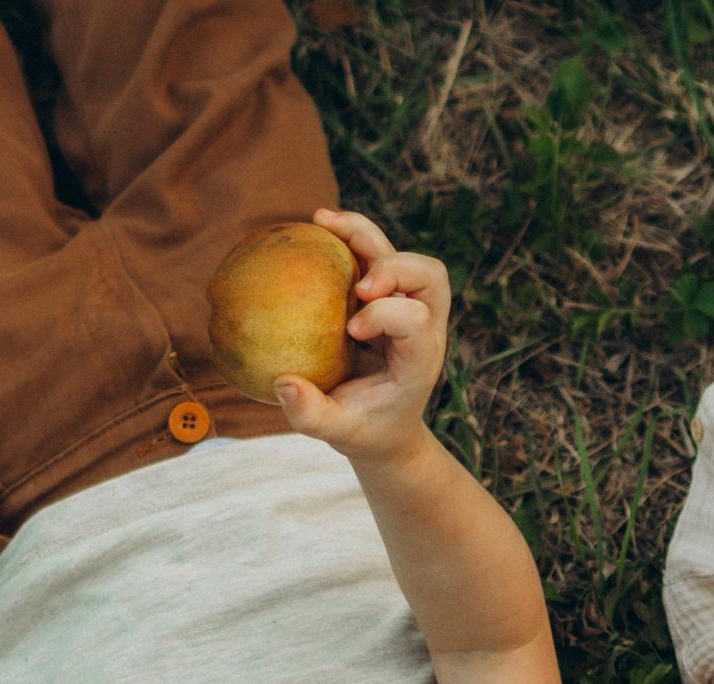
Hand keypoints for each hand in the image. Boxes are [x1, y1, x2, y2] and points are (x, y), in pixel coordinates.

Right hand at [273, 209, 446, 465]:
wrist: (386, 428)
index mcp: (421, 359)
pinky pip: (372, 254)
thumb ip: (311, 415)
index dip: (387, 315)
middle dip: (394, 268)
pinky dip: (348, 237)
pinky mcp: (386, 295)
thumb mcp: (337, 434)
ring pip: (402, 253)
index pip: (418, 320)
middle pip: (429, 275)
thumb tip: (283, 384)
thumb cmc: (364, 431)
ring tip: (321, 219)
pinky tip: (313, 226)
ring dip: (365, 234)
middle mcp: (423, 326)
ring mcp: (407, 305)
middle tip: (357, 286)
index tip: (352, 331)